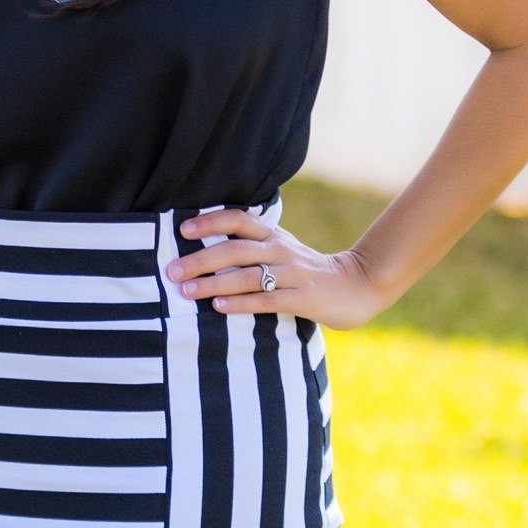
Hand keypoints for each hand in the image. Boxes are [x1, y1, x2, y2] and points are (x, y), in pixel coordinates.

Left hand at [166, 209, 385, 330]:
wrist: (357, 285)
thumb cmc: (308, 269)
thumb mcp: (282, 249)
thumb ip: (252, 245)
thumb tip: (207, 246)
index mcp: (273, 235)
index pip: (238, 219)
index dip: (210, 222)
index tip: (182, 231)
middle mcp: (280, 250)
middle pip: (235, 250)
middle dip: (200, 260)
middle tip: (171, 270)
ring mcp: (292, 274)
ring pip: (247, 276)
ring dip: (213, 284)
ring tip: (186, 291)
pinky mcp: (302, 299)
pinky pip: (267, 300)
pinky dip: (241, 303)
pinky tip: (219, 307)